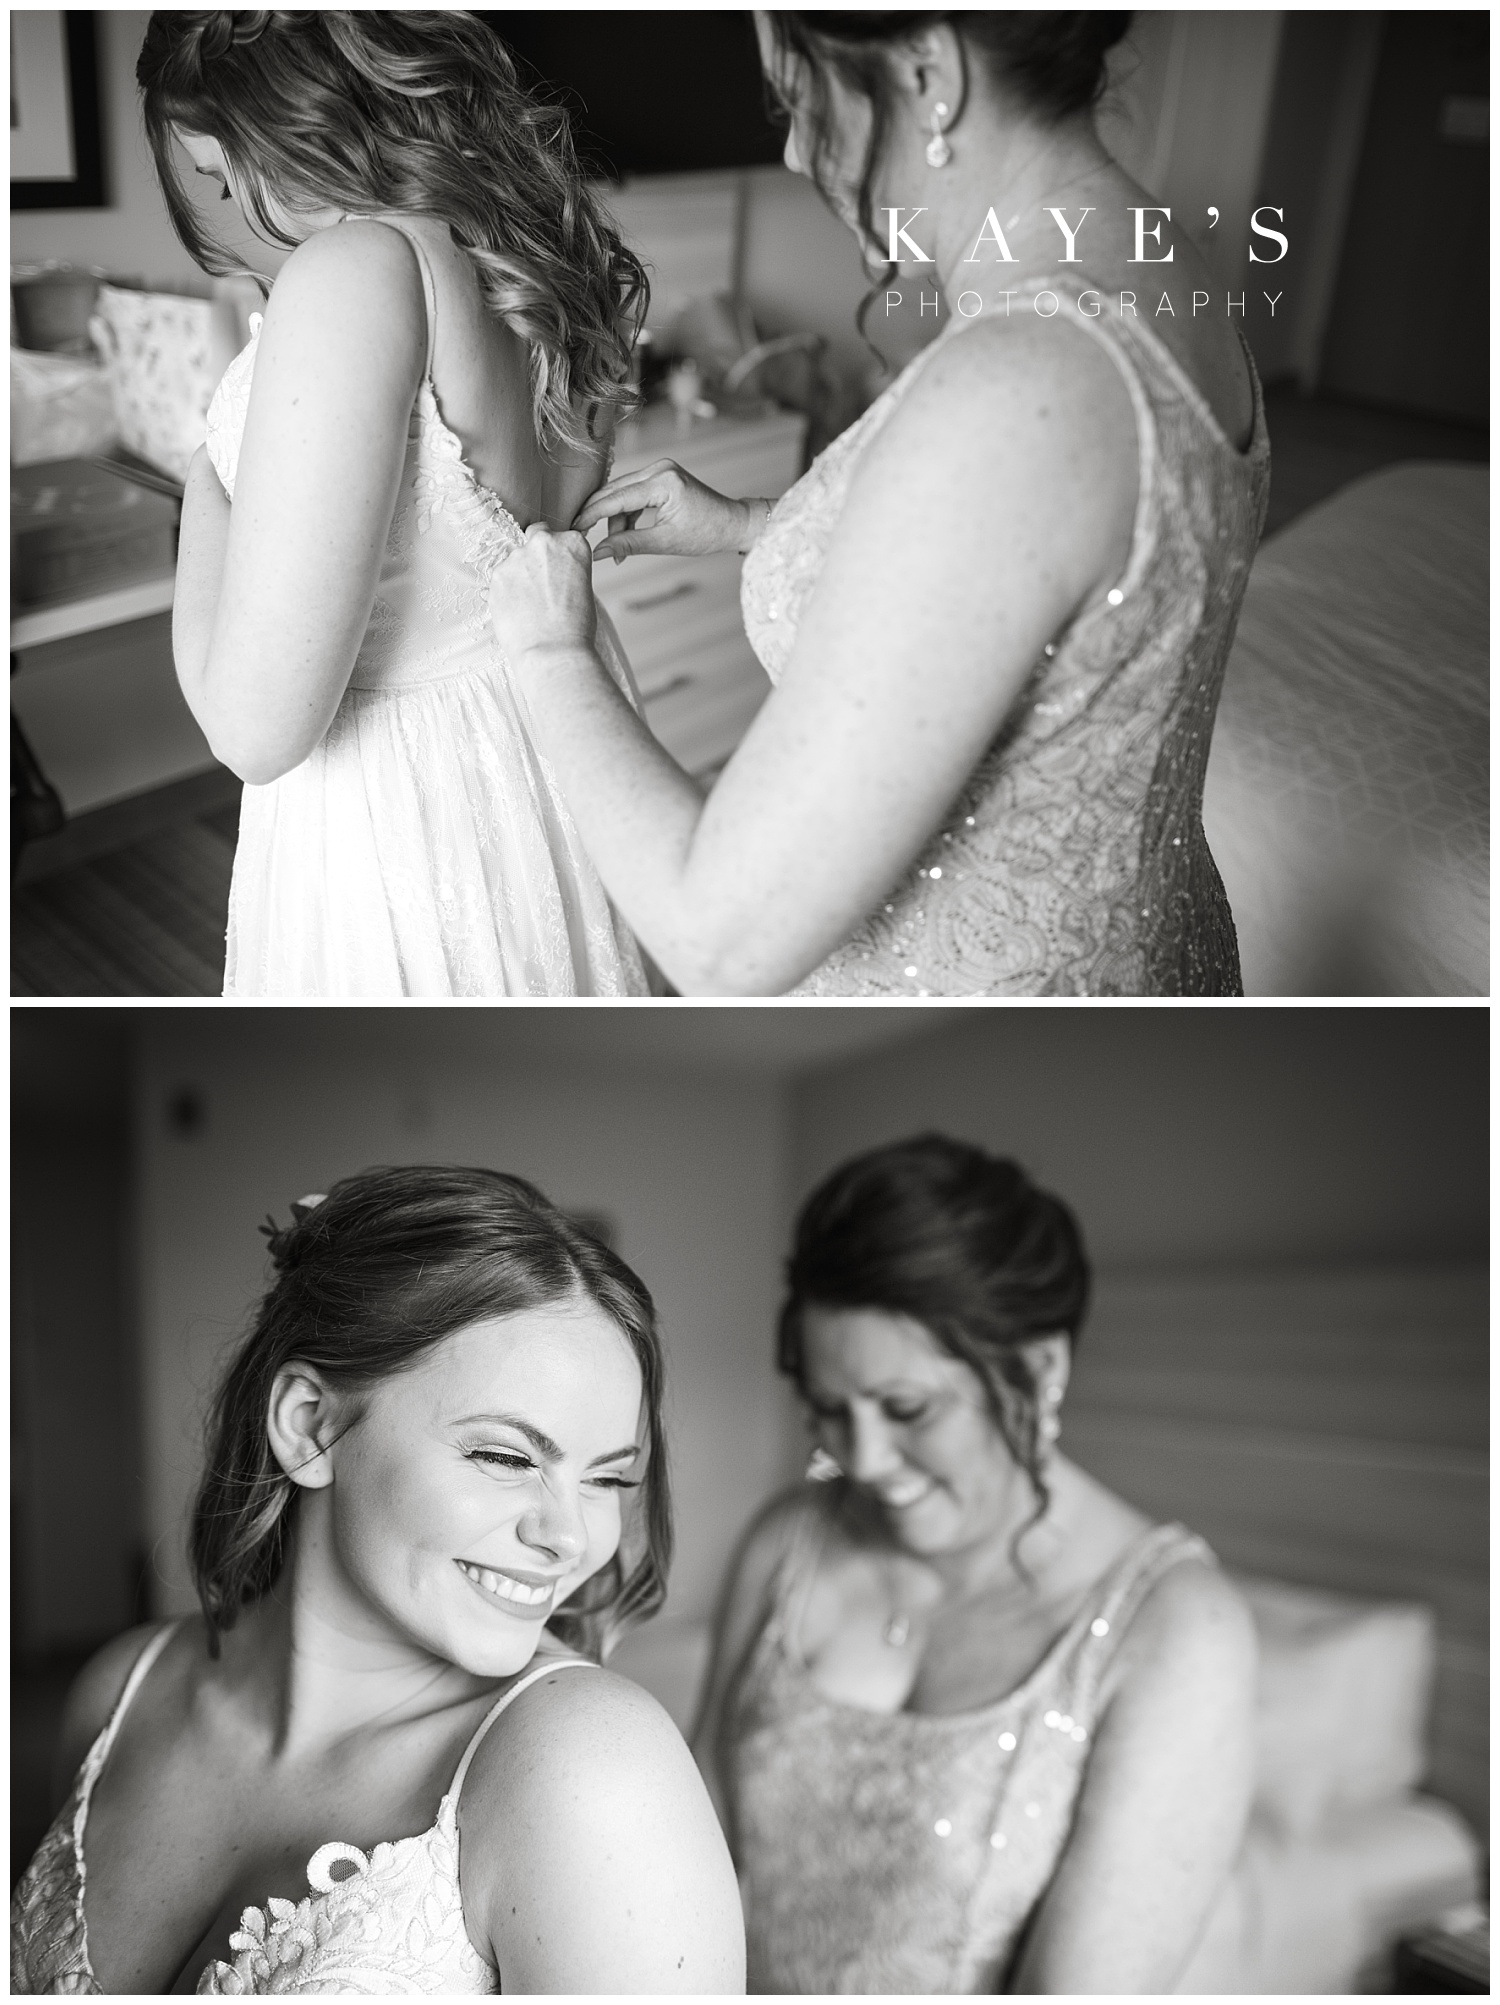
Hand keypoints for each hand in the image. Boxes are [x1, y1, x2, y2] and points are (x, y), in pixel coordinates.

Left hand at [489, 523, 597, 665]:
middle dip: (537, 555)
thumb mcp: (583, 588)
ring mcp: (517, 558)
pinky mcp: (497, 575)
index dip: (558, 556)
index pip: (561, 537)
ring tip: (529, 606)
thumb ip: (566, 568)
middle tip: (541, 584)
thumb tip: (552, 571)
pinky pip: (501, 578)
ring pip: (515, 560)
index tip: (558, 572)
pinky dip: (506, 591)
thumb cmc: (574, 628)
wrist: (553, 652)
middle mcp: (544, 543)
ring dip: (520, 575)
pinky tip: (517, 611)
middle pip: (535, 537)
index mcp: (572, 543)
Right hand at [574, 459, 762, 561]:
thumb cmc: (706, 533)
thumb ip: (628, 544)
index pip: (616, 498)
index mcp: (663, 482)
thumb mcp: (665, 543)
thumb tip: (598, 553)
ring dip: (615, 520)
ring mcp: (660, 470)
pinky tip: (626, 535)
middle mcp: (659, 469)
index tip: (574, 529)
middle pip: (615, 491)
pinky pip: (633, 493)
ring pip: (622, 493)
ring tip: (618, 550)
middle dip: (599, 517)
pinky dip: (627, 514)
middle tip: (583, 538)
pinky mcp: (661, 476)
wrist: (731, 523)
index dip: (591, 514)